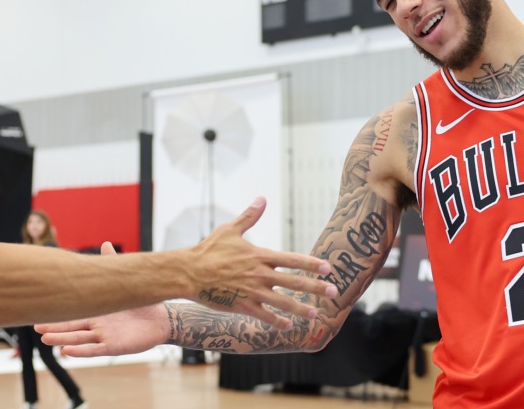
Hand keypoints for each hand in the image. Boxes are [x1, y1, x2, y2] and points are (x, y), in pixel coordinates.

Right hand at [37, 242, 168, 357]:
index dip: (57, 313)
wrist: (161, 319)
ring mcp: (104, 337)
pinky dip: (81, 351)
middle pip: (71, 327)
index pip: (73, 312)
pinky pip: (95, 350)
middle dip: (54, 328)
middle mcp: (96, 325)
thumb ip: (113, 266)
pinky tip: (67, 351)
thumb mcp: (124, 284)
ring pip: (79, 339)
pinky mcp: (114, 347)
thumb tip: (106, 243)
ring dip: (63, 340)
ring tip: (46, 340)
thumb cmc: (141, 304)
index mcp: (96, 312)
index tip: (40, 311)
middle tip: (36, 326)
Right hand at [185, 197, 334, 329]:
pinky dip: (277, 321)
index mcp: (260, 255)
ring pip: (283, 303)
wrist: (189, 272)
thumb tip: (262, 198)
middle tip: (334, 293)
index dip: (312, 264)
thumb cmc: (208, 249)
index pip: (293, 259)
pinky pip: (264, 315)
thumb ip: (249, 215)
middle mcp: (260, 274)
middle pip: (295, 282)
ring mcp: (252, 292)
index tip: (328, 268)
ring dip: (301, 309)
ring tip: (316, 314)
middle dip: (316, 288)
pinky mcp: (242, 305)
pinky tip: (288, 325)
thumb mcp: (230, 229)